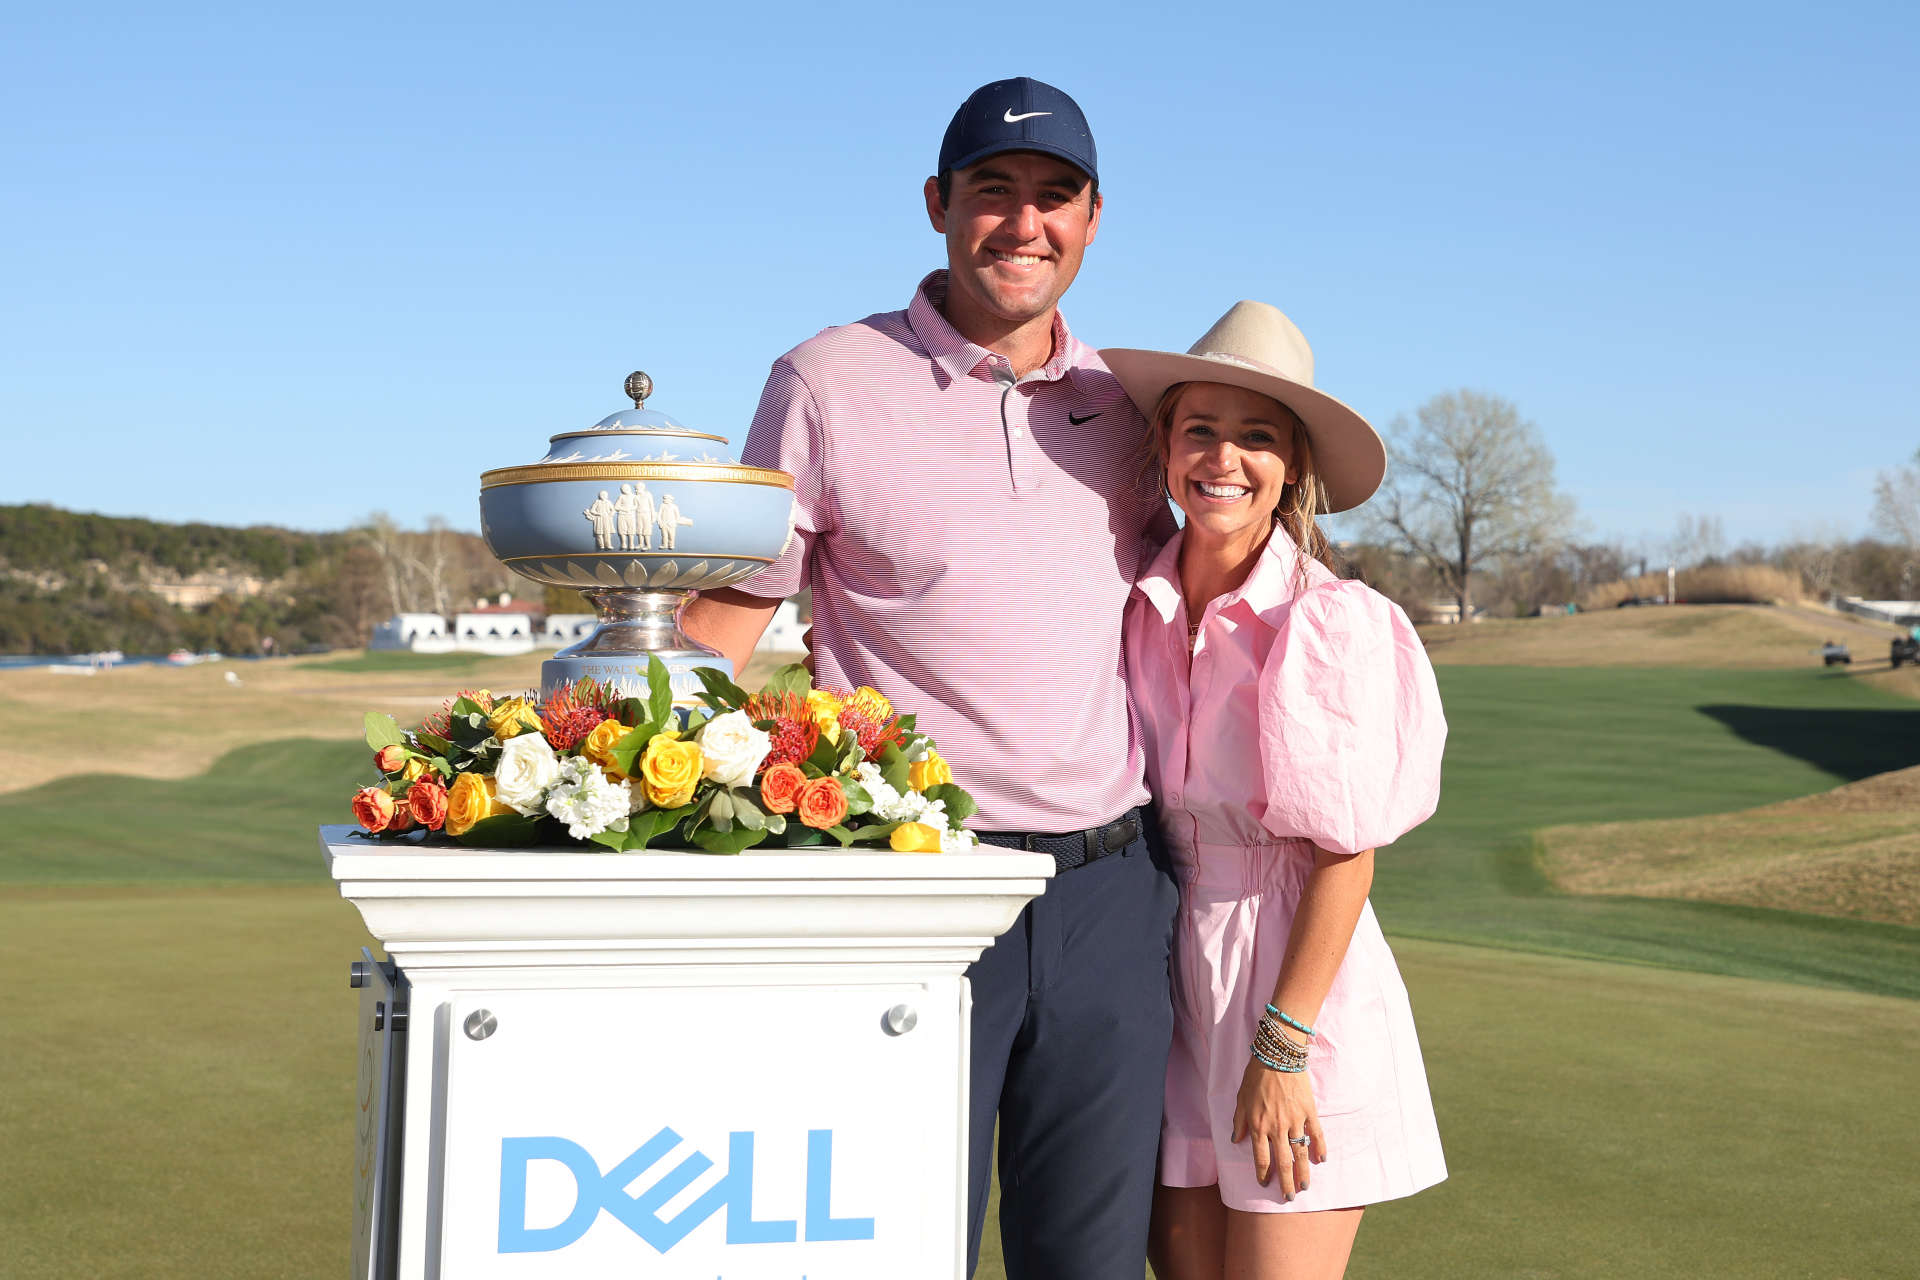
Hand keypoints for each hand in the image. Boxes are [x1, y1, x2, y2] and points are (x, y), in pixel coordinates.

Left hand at [1231, 1056, 1325, 1199]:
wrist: (1277, 1055)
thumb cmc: (1255, 1076)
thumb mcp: (1240, 1098)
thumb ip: (1239, 1121)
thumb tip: (1237, 1140)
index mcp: (1259, 1125)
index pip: (1261, 1157)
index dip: (1263, 1172)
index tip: (1265, 1183)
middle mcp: (1277, 1127)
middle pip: (1283, 1161)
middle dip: (1285, 1181)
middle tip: (1289, 1197)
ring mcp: (1295, 1120)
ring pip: (1300, 1152)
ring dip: (1302, 1172)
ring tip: (1304, 1187)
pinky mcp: (1309, 1111)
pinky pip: (1316, 1133)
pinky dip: (1320, 1147)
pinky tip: (1321, 1160)